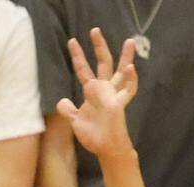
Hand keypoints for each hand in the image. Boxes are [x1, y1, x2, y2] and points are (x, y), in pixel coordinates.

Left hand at [56, 30, 137, 159]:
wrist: (104, 149)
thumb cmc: (93, 135)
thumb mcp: (75, 121)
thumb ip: (68, 110)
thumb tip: (62, 101)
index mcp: (92, 92)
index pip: (83, 69)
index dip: (78, 56)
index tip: (72, 41)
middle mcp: (103, 90)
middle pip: (103, 63)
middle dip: (99, 46)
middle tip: (94, 30)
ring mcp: (113, 95)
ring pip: (121, 72)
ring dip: (126, 57)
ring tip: (130, 41)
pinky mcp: (119, 104)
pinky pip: (128, 90)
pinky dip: (130, 79)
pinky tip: (130, 69)